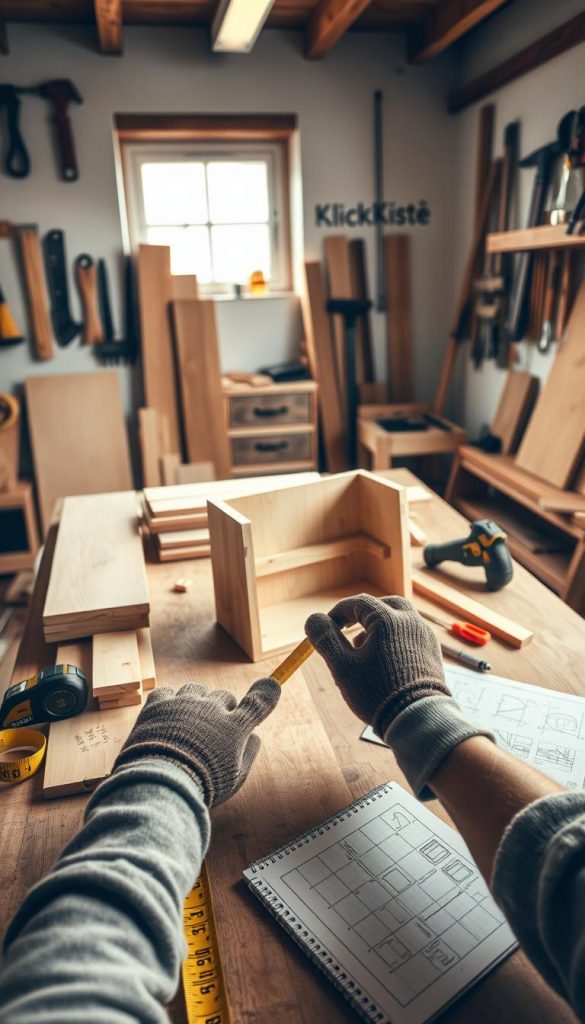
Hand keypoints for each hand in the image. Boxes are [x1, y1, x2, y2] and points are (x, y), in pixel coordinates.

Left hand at [113, 679, 280, 805]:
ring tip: (185, 728)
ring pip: (196, 690)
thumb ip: (249, 752)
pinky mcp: (158, 704)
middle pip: (223, 697)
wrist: (160, 785)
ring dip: (195, 703)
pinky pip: (166, 692)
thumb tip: (254, 735)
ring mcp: (184, 703)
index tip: (272, 684)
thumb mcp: (236, 778)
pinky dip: (169, 702)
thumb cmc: (203, 786)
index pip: (257, 702)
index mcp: (234, 727)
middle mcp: (212, 709)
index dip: (267, 692)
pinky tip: (166, 720)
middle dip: (221, 711)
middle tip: (210, 734)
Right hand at [305, 594, 448, 737]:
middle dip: (364, 615)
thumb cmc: (378, 692)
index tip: (327, 627)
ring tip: (364, 651)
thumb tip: (314, 619)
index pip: (358, 603)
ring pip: (400, 621)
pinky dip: (394, 641)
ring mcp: (425, 638)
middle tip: (349, 629)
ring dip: (380, 628)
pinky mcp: (433, 654)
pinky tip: (384, 664)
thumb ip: (325, 639)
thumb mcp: (342, 666)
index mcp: (388, 619)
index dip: (338, 612)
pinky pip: (410, 638)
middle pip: (385, 605)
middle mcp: (411, 622)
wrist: (419, 720)